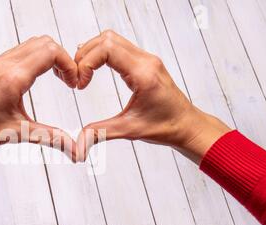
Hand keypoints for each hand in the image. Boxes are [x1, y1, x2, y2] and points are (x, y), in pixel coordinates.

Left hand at [0, 36, 77, 163]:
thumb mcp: (16, 133)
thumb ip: (49, 137)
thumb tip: (74, 148)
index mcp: (13, 77)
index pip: (51, 52)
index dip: (69, 64)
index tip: (73, 83)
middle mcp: (4, 64)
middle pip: (44, 43)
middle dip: (63, 58)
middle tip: (68, 80)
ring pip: (31, 44)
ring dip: (49, 57)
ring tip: (56, 79)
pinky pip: (18, 52)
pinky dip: (34, 59)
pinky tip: (34, 80)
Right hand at [75, 30, 230, 163]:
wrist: (187, 125)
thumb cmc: (166, 127)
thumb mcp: (129, 130)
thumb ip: (101, 133)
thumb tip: (78, 144)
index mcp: (143, 74)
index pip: (107, 49)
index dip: (86, 63)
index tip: (81, 84)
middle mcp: (146, 61)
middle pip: (106, 39)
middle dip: (85, 55)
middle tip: (77, 77)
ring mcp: (146, 59)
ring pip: (112, 39)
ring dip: (92, 52)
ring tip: (84, 74)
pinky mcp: (145, 62)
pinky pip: (119, 47)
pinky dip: (102, 54)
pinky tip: (95, 71)